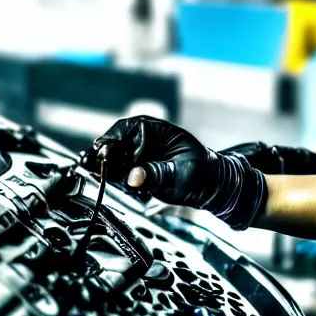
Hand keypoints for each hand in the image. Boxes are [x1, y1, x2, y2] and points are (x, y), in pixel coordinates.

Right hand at [91, 116, 267, 230]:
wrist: (207, 185)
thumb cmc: (200, 174)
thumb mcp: (182, 174)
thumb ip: (157, 174)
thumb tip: (133, 177)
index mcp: (152, 127)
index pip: (122, 131)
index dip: (112, 148)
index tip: (108, 167)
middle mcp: (139, 135)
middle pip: (110, 144)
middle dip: (108, 163)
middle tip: (111, 179)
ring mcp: (134, 150)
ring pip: (109, 158)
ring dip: (112, 173)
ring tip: (129, 186)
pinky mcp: (132, 165)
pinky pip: (114, 169)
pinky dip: (116, 179)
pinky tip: (130, 188)